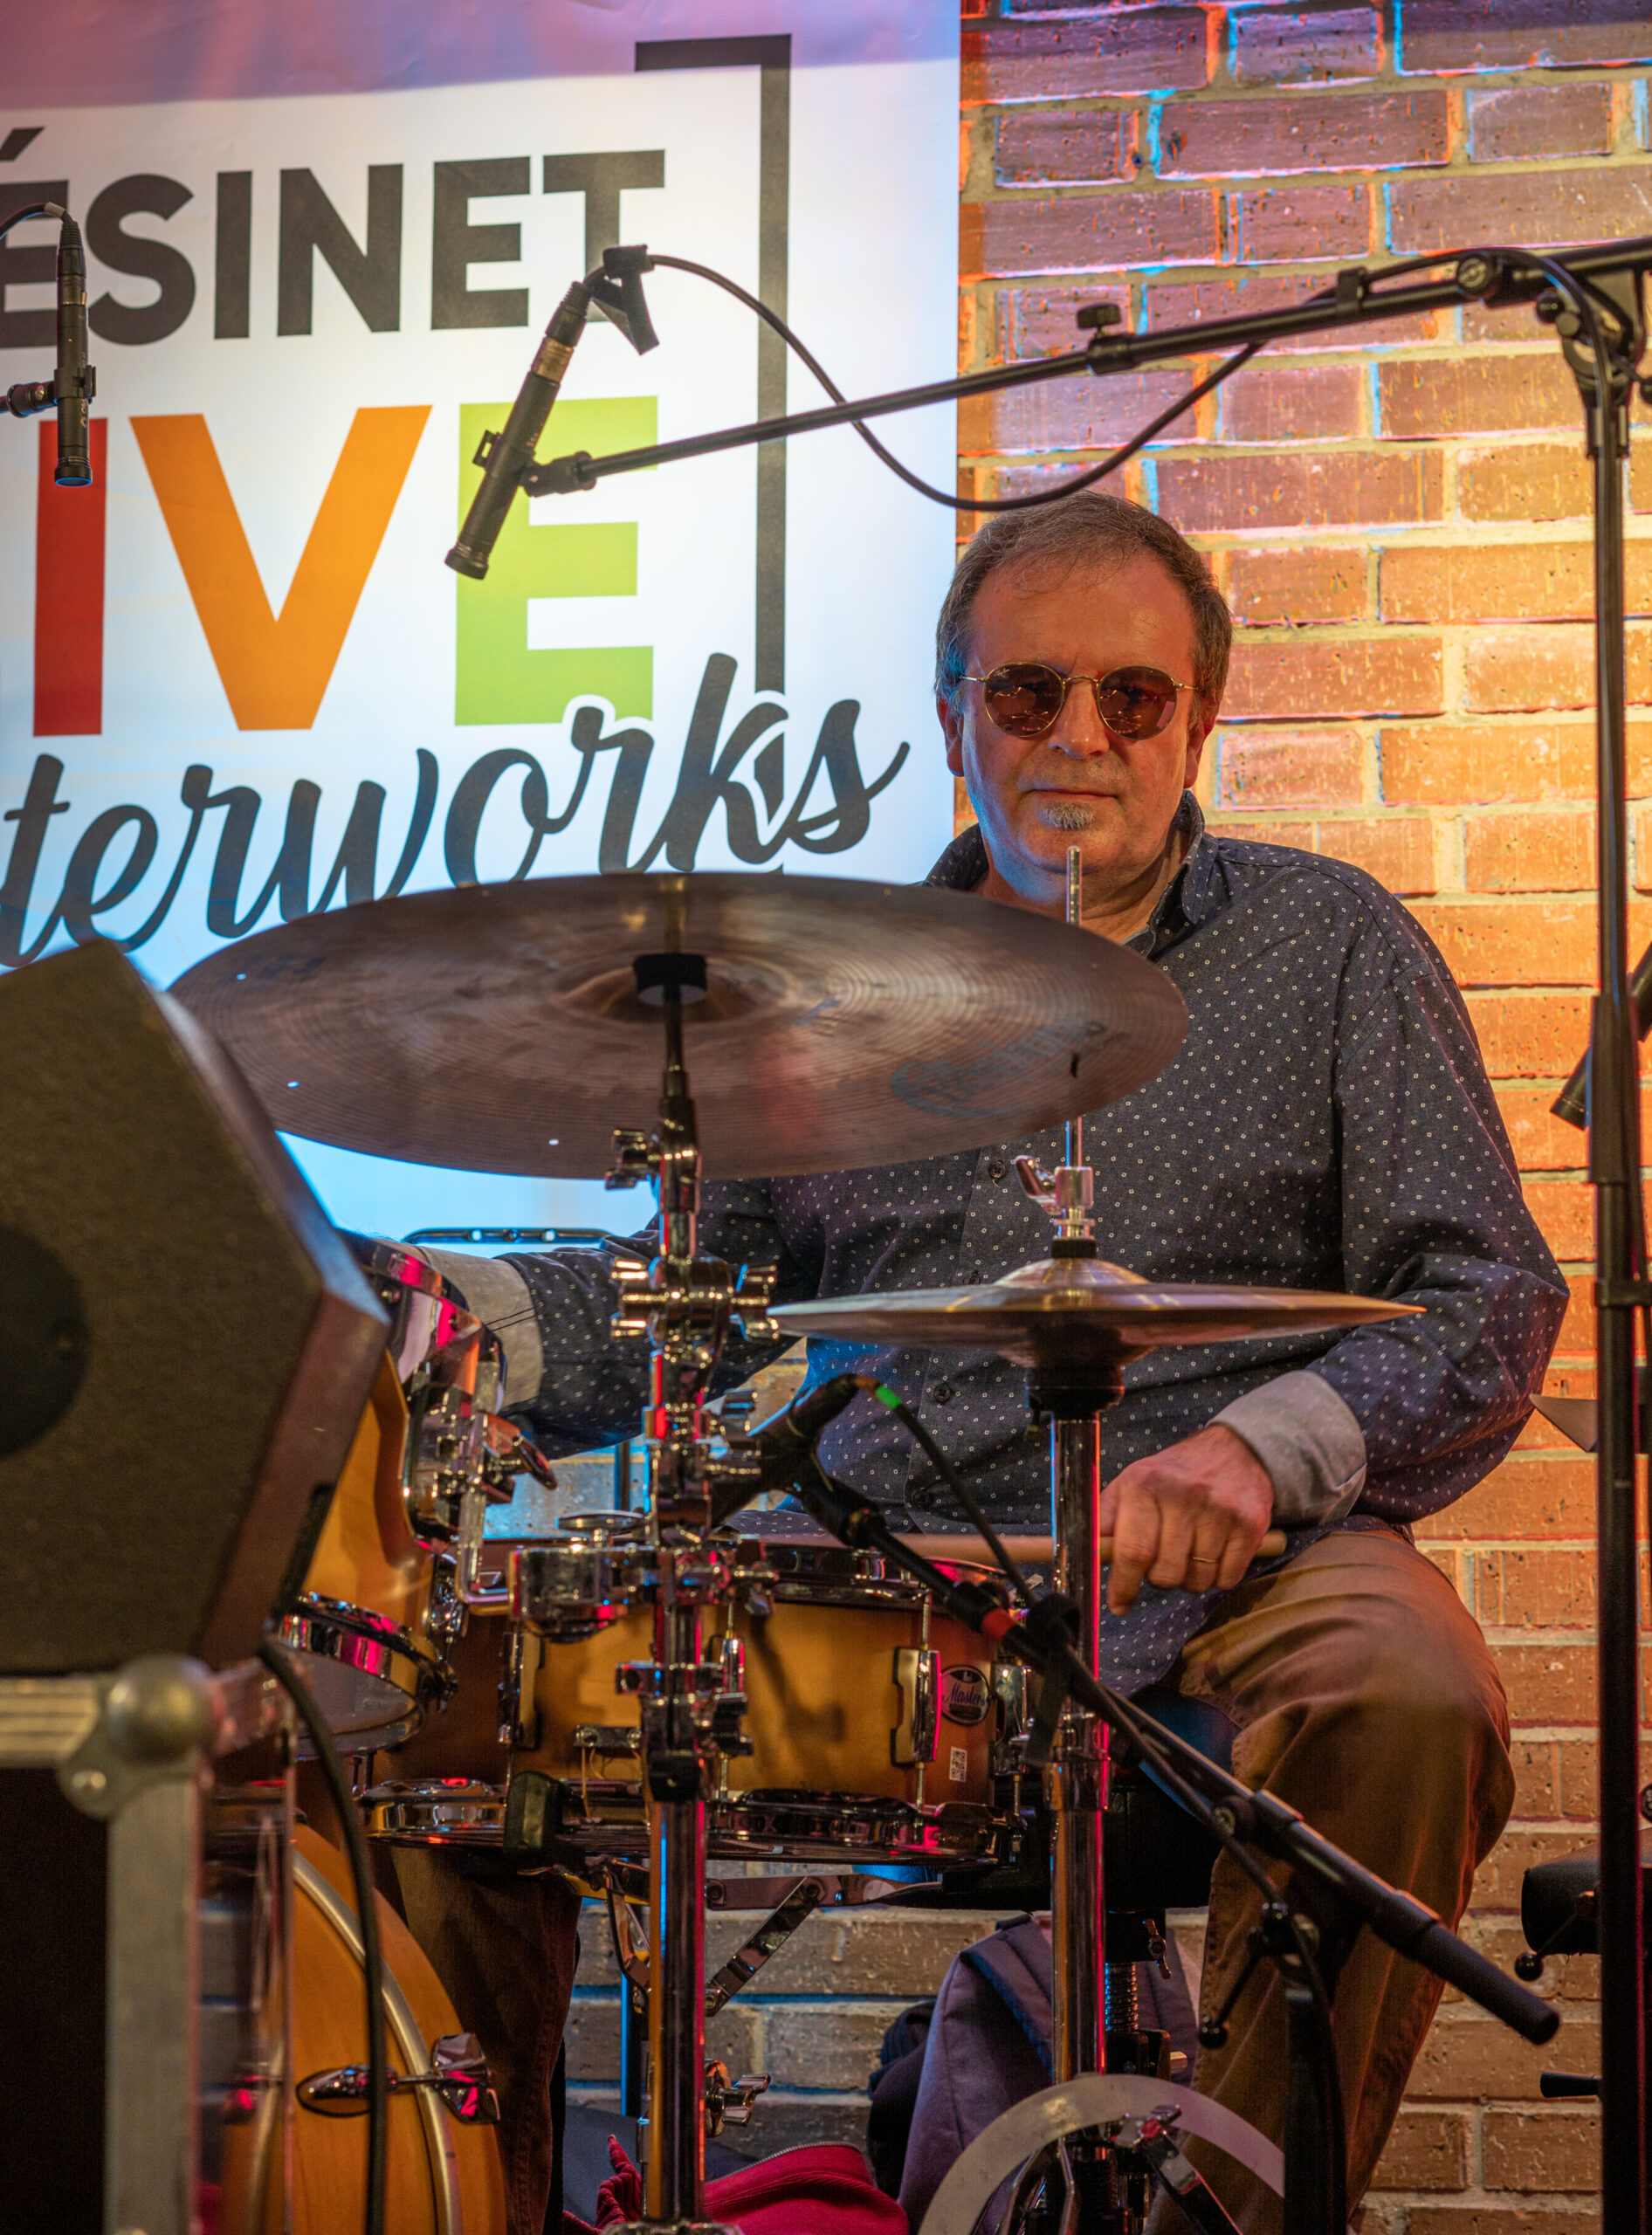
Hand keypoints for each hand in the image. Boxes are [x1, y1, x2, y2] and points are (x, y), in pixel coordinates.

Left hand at [1096, 1424, 1273, 1616]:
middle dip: (1159, 1579)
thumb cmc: (1173, 1476)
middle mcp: (1183, 1495)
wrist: (1234, 1452)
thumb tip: (1084, 1559)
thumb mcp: (1132, 1484)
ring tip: (1190, 1550)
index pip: (1132, 1551)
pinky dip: (1218, 1577)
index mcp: (1144, 1484)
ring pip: (1196, 1582)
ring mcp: (1220, 1510)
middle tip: (1163, 1559)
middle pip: (1165, 1574)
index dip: (1123, 1585)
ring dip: (1190, 1579)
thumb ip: (1106, 1521)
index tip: (1119, 1605)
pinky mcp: (1250, 1525)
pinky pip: (1227, 1579)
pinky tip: (1215, 1551)